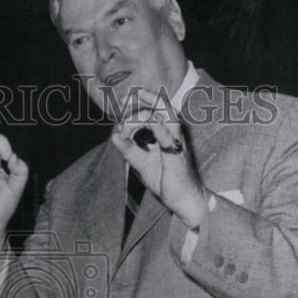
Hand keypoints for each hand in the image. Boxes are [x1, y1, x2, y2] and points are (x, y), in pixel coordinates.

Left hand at [110, 89, 207, 227]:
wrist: (183, 200)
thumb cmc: (166, 179)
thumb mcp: (141, 162)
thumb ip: (129, 149)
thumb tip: (114, 136)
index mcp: (166, 131)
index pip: (153, 108)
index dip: (134, 106)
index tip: (118, 116)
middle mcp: (173, 132)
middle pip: (161, 104)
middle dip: (140, 97)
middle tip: (121, 100)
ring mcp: (177, 141)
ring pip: (166, 114)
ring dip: (143, 112)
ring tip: (126, 119)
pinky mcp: (177, 155)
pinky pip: (168, 136)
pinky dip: (156, 128)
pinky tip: (142, 126)